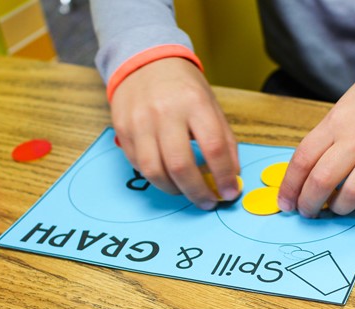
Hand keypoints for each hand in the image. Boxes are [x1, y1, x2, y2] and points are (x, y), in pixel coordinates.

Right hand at [111, 57, 239, 208]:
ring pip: (154, 171)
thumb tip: (231, 178)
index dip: (223, 176)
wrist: (144, 61)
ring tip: (186, 191)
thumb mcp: (211, 106)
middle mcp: (165, 112)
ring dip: (174, 190)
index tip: (229, 192)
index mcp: (194, 103)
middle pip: (180, 166)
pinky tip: (167, 175)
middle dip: (197, 192)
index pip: (213, 148)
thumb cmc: (183, 87)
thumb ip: (224, 142)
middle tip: (207, 202)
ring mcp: (140, 122)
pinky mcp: (122, 130)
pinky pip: (138, 165)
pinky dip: (156, 177)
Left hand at [278, 66, 354, 216]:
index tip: (285, 202)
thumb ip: (325, 142)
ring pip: (353, 194)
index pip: (302, 161)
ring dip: (339, 208)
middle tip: (307, 211)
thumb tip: (305, 176)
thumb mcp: (342, 111)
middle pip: (322, 182)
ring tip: (335, 207)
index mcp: (336, 124)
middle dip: (308, 204)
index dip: (289, 187)